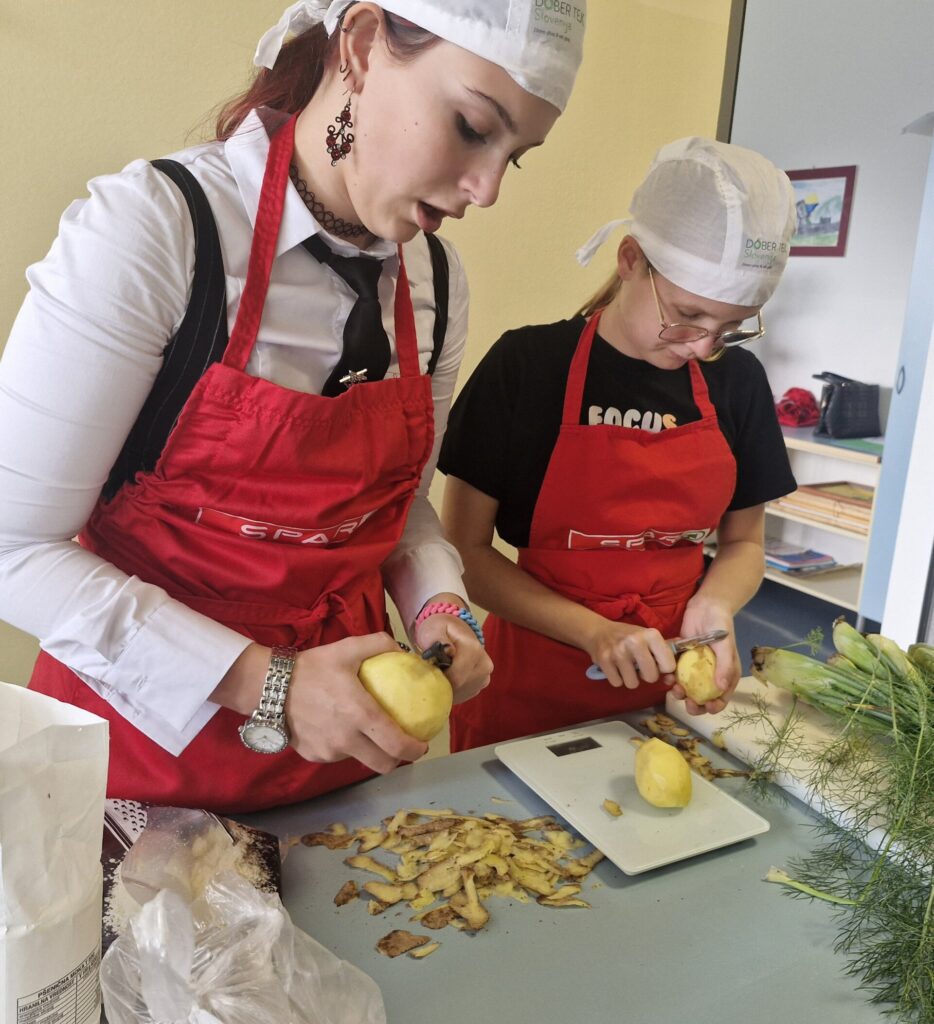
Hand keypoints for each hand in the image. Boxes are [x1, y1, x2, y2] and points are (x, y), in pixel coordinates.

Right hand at [285, 633, 429, 771]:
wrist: (269, 686)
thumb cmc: (312, 667)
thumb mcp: (347, 648)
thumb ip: (379, 644)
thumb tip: (403, 650)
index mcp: (360, 714)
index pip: (396, 745)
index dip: (414, 750)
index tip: (422, 744)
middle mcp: (346, 739)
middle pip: (383, 765)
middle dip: (397, 760)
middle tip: (400, 746)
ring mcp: (328, 751)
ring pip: (359, 760)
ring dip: (369, 751)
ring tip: (368, 733)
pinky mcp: (313, 755)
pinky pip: (337, 756)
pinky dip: (345, 748)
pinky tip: (341, 730)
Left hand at [414, 611, 491, 704]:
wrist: (454, 631)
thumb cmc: (440, 629)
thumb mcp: (434, 629)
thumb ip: (436, 638)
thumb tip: (448, 652)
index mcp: (474, 650)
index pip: (456, 678)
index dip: (439, 678)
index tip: (430, 669)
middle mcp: (484, 665)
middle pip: (459, 687)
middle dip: (442, 683)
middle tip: (433, 670)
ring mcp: (485, 676)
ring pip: (461, 692)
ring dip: (447, 687)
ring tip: (441, 672)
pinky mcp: (482, 683)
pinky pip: (464, 694)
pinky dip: (453, 690)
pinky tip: (447, 677)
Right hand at [586, 621, 676, 689]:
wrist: (598, 631)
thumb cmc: (627, 635)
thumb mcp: (647, 635)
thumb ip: (665, 647)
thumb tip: (685, 651)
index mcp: (650, 635)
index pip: (668, 665)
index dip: (663, 668)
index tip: (657, 663)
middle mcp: (635, 642)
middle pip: (651, 677)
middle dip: (647, 676)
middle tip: (640, 667)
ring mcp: (618, 652)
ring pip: (633, 683)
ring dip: (631, 679)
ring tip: (627, 667)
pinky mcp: (604, 661)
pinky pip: (617, 683)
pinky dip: (617, 679)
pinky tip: (616, 668)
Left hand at [670, 600, 739, 714]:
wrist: (705, 606)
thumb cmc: (721, 624)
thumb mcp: (725, 644)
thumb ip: (724, 665)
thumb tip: (721, 687)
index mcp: (726, 673)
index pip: (723, 696)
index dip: (715, 706)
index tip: (706, 708)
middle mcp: (710, 674)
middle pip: (703, 697)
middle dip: (695, 704)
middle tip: (688, 703)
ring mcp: (695, 668)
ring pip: (687, 688)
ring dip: (681, 693)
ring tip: (675, 689)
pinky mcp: (682, 659)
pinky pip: (676, 673)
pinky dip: (671, 678)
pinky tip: (667, 677)